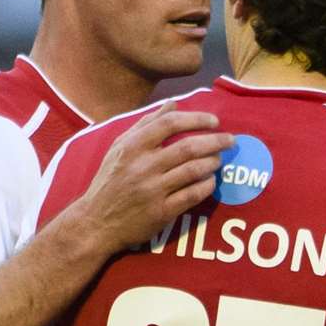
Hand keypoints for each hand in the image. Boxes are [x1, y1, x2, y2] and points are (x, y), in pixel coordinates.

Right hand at [72, 101, 233, 253]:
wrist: (96, 222)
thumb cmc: (110, 180)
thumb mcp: (120, 148)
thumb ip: (146, 124)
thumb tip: (173, 104)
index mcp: (132, 147)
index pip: (170, 124)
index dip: (197, 119)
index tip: (214, 121)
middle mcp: (143, 166)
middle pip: (188, 147)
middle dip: (215, 141)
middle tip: (230, 140)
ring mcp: (153, 190)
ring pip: (194, 170)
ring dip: (213, 162)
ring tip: (219, 159)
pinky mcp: (162, 212)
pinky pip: (193, 194)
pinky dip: (207, 185)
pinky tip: (211, 180)